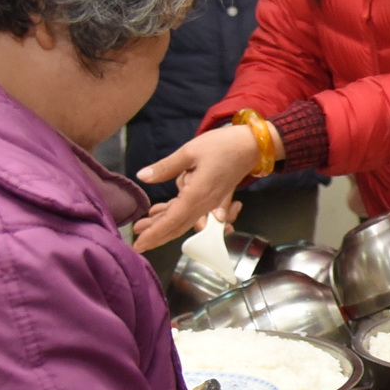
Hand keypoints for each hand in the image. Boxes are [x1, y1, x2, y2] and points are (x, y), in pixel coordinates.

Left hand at [130, 124, 263, 251]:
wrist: (251, 146)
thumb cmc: (222, 145)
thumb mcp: (190, 151)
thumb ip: (166, 167)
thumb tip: (143, 177)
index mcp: (197, 194)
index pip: (173, 220)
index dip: (155, 233)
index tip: (140, 244)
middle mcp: (204, 204)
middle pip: (178, 226)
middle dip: (157, 235)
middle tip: (137, 244)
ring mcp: (209, 203)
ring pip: (182, 220)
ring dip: (163, 225)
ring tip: (142, 225)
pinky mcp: (210, 198)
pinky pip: (189, 211)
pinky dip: (174, 213)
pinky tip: (158, 211)